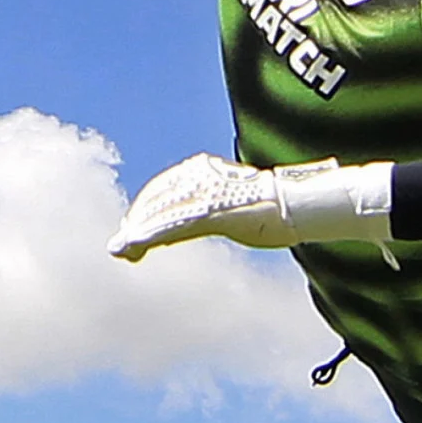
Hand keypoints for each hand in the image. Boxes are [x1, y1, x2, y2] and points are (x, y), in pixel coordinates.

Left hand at [108, 153, 393, 260]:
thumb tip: (206, 218)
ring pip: (158, 215)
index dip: (147, 209)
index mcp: (205, 170)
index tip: (133, 230)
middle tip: (120, 247)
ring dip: (135, 235)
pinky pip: (170, 227)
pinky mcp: (210, 212)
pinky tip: (131, 249)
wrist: (301, 204)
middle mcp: (199, 177)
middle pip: (157, 200)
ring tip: (121, 252)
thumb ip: (216, 209)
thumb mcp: (239, 203)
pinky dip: (146, 238)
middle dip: (136, 223)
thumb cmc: (276, 206)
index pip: (166, 189)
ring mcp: (204, 194)